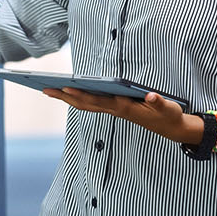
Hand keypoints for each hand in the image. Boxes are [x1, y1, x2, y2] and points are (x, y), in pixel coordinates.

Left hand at [43, 88, 194, 143]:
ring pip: (86, 104)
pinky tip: (70, 92)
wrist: (171, 128)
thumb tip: (150, 96)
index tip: (65, 87)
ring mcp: (114, 110)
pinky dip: (79, 97)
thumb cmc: (168, 115)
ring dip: (68, 97)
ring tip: (50, 89)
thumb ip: (158, 102)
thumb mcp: (167, 108)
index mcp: (124, 108)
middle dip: (64, 96)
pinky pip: (93, 103)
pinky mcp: (117, 108)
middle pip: (85, 103)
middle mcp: (116, 109)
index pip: (97, 101)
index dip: (81, 94)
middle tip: (44, 88)